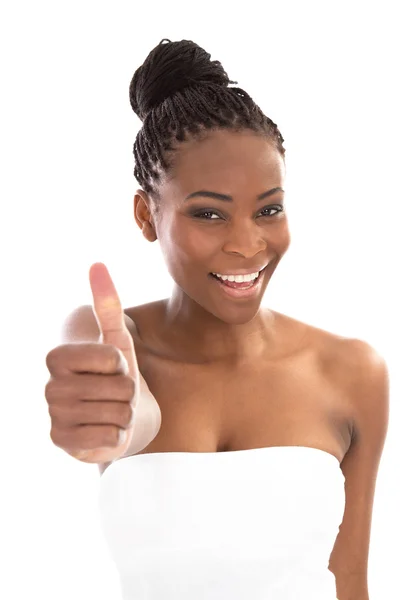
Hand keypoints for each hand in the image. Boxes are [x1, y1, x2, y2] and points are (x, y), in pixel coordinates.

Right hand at [45, 263, 144, 462]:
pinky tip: (103, 431)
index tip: (111, 369)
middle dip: (127, 393)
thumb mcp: (116, 339)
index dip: (123, 366)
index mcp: (57, 357)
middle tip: (114, 394)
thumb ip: (107, 304)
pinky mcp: (63, 443)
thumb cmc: (114, 375)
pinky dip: (116, 436)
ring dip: (124, 414)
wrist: (114, 416)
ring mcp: (54, 416)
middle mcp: (50, 387)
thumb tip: (97, 264)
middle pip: (120, 388)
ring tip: (110, 411)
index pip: (113, 359)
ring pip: (118, 414)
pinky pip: (111, 439)